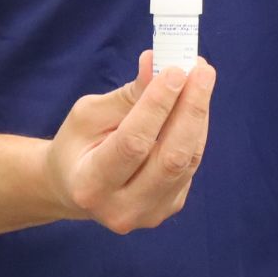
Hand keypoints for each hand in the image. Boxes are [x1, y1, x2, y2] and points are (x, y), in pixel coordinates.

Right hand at [45, 51, 215, 233]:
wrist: (75, 187)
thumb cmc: (79, 145)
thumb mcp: (89, 115)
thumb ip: (127, 95)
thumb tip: (157, 63)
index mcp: (90, 185)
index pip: (133, 143)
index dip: (157, 105)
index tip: (175, 70)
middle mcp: (121, 209)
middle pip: (170, 158)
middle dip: (190, 108)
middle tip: (201, 69)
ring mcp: (150, 213)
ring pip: (188, 160)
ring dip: (199, 114)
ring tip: (201, 76)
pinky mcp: (170, 206)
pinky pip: (192, 163)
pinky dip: (196, 128)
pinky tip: (194, 101)